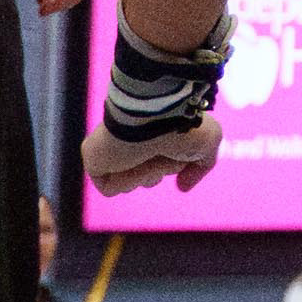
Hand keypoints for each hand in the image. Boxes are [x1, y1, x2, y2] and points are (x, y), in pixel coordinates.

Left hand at [85, 115, 223, 195]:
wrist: (158, 115)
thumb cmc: (184, 124)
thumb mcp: (208, 143)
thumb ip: (201, 167)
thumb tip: (183, 186)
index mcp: (149, 133)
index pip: (159, 159)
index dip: (170, 162)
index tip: (175, 148)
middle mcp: (129, 141)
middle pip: (147, 175)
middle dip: (158, 169)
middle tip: (162, 149)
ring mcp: (110, 150)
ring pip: (129, 181)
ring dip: (145, 173)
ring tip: (148, 150)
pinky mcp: (94, 160)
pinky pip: (111, 186)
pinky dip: (127, 177)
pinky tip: (133, 156)